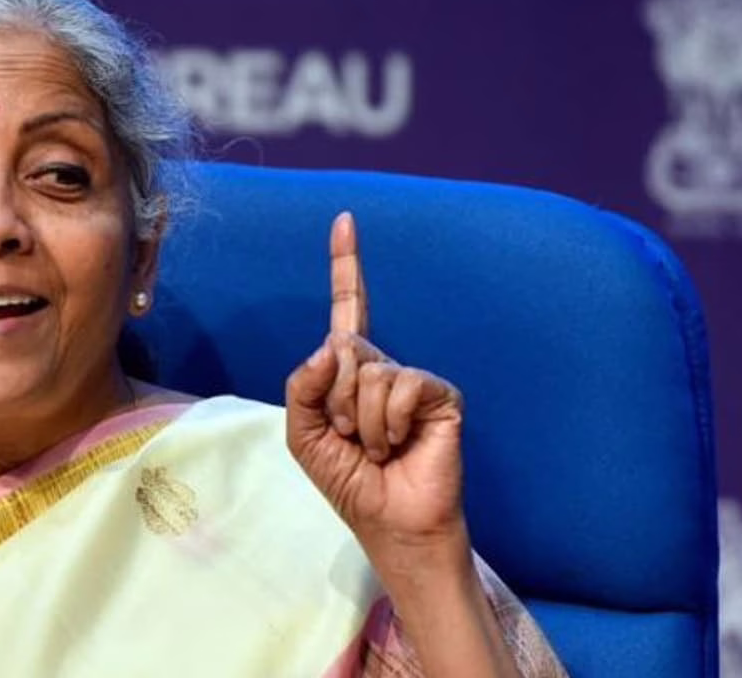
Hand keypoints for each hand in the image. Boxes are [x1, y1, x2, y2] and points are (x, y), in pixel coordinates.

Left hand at [286, 212, 468, 568]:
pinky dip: (389, 423)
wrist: (390, 521)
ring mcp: (412, 378)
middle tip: (351, 439)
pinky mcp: (439, 394)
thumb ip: (302, 386)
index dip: (346, 265)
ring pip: (369, 373)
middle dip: (333, 403)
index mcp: (349, 370)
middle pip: (343, 350)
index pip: (346, 309)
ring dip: (360, 422)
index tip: (344, 220)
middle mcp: (382, 365)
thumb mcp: (302, 435)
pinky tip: (399, 444)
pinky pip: (401, 386)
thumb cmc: (349, 480)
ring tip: (376, 448)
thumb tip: (335, 343)